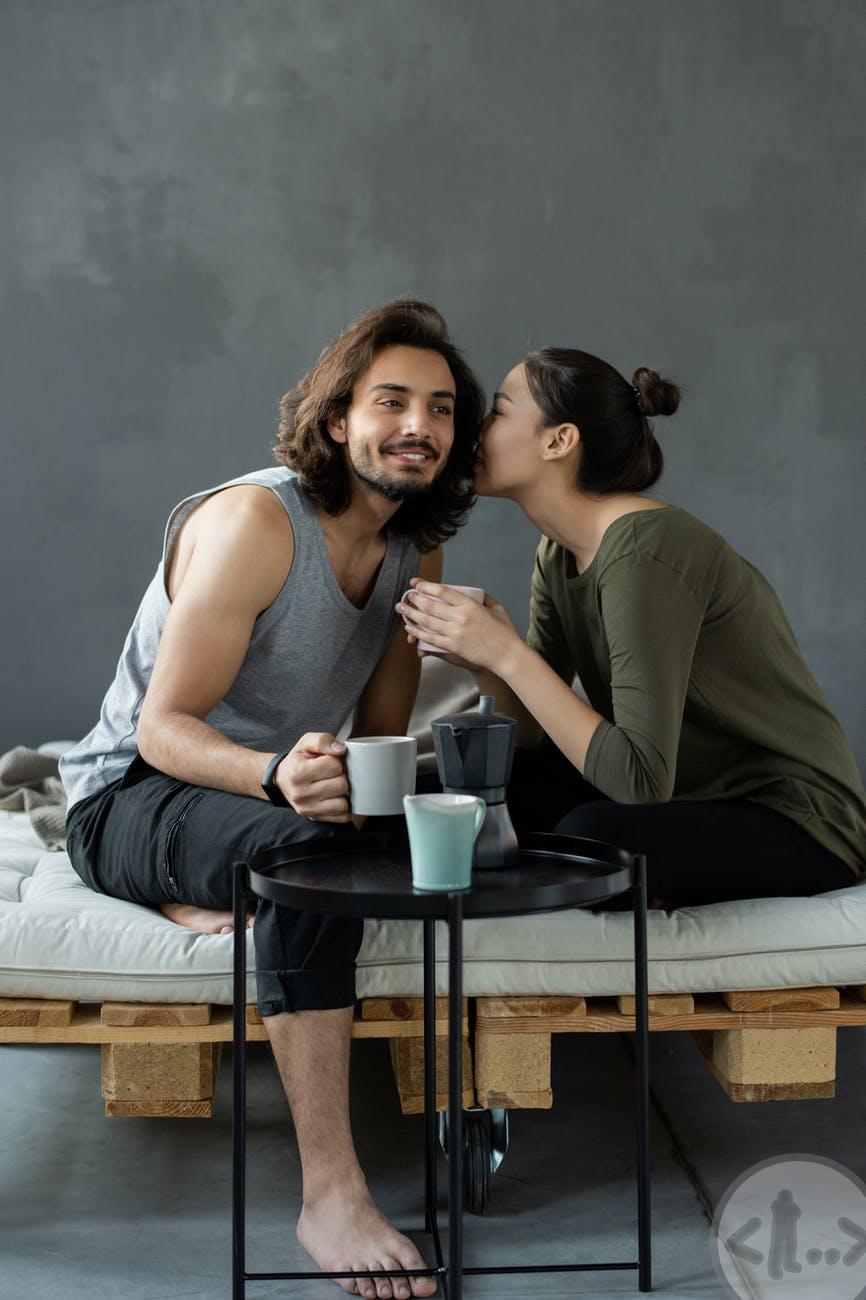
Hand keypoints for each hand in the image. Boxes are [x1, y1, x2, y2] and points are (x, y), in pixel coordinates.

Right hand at [275, 732, 350, 822]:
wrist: (281, 780)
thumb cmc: (297, 760)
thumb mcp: (305, 743)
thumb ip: (322, 740)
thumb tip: (341, 750)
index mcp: (298, 772)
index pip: (334, 765)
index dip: (336, 761)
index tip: (329, 762)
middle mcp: (301, 794)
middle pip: (341, 784)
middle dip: (341, 776)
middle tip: (332, 774)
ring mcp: (307, 809)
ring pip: (343, 803)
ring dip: (343, 793)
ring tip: (334, 785)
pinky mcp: (314, 818)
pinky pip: (342, 817)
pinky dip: (343, 807)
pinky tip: (335, 797)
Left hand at [396, 579, 520, 673]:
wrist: (506, 655)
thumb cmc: (504, 632)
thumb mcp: (497, 608)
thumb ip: (484, 598)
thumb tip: (473, 592)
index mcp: (471, 605)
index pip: (443, 592)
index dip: (426, 586)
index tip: (416, 583)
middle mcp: (460, 617)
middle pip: (431, 605)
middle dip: (415, 599)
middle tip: (406, 596)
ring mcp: (455, 633)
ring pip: (427, 621)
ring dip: (411, 614)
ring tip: (401, 608)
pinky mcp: (453, 647)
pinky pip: (430, 638)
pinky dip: (418, 633)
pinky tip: (410, 629)